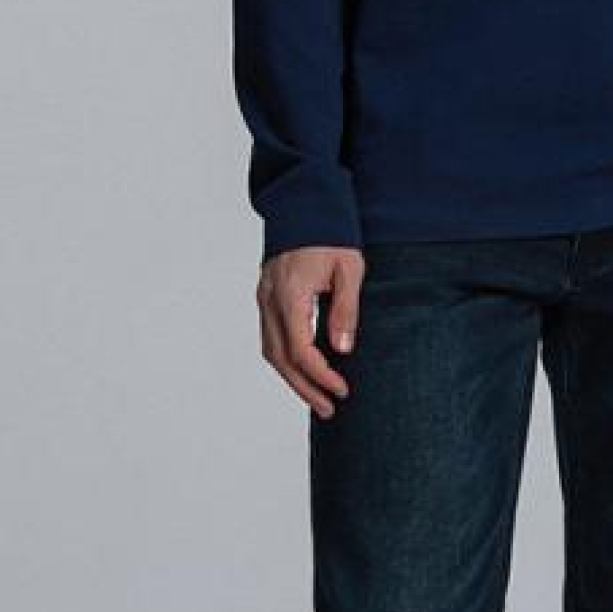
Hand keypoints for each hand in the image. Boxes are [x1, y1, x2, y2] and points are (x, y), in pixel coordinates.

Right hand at [258, 243, 364, 416]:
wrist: (305, 202)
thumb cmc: (332, 232)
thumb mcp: (349, 269)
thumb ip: (345, 310)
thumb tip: (342, 350)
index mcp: (290, 294)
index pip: (301, 350)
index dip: (321, 376)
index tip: (342, 390)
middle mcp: (270, 299)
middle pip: (281, 358)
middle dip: (305, 388)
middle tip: (329, 409)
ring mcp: (263, 298)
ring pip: (271, 351)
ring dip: (293, 378)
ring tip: (317, 398)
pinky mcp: (265, 296)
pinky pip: (270, 337)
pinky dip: (285, 359)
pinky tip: (304, 370)